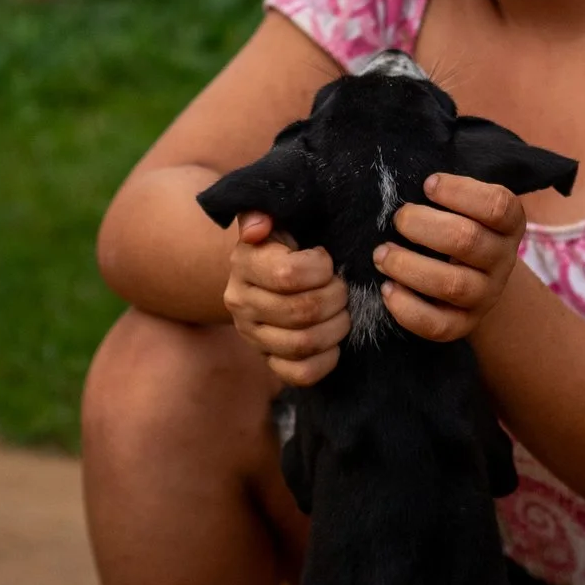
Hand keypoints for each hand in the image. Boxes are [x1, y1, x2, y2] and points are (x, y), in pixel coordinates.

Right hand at [222, 210, 348, 389]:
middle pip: (301, 312)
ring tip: (342, 312)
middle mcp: (241, 302)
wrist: (269, 274)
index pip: (288, 275)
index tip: (327, 262)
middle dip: (336, 299)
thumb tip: (258, 225)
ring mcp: (253, 336)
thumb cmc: (286, 242)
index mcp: (244, 263)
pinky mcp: (268, 361)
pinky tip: (333, 343)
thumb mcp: (278, 218)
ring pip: (302, 344)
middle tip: (343, 289)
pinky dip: (326, 361)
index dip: (321, 269)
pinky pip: (300, 375)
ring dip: (336, 328)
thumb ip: (264, 210)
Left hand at [375, 172, 529, 345]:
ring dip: (408, 267)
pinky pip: (438, 325)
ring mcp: (486, 295)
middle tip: (398, 218)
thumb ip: (445, 188)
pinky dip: (407, 308)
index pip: (497, 205)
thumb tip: (401, 173)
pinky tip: (387, 289)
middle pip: (466, 241)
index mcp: (509, 222)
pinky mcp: (464, 324)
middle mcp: (503, 259)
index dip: (459, 192)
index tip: (427, 184)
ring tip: (381, 254)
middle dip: (422, 226)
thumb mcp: (465, 203)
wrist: (476, 276)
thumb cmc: (458, 223)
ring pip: (451, 285)